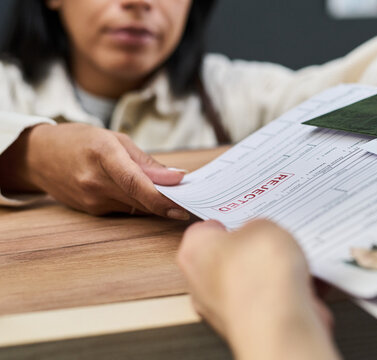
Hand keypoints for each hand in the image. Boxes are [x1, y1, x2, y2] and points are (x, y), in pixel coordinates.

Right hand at [0, 123, 188, 218]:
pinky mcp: (92, 211)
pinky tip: (151, 197)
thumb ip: (145, 161)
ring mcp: (92, 200)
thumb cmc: (78, 140)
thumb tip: (176, 178)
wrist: (37, 157)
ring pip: (135, 207)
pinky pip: (125, 209)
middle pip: (140, 199)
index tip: (185, 204)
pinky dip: (140, 204)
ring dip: (157, 204)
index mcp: (103, 156)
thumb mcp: (113, 138)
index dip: (162, 198)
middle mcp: (95, 182)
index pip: (137, 183)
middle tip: (195, 202)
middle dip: (169, 203)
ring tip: (178, 197)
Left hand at [178, 219, 339, 359]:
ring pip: (254, 281)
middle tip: (273, 238)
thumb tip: (261, 233)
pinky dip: (289, 292)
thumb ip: (257, 227)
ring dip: (274, 272)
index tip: (241, 218)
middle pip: (230, 258)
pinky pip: (273, 301)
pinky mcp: (252, 325)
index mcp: (194, 252)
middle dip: (254, 250)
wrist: (278, 322)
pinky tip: (306, 282)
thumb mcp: (262, 226)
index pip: (203, 231)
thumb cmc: (259, 275)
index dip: (226, 223)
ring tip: (294, 260)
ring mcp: (226, 308)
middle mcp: (203, 284)